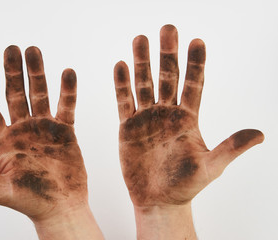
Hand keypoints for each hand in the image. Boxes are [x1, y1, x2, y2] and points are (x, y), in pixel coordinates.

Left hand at [0, 46, 102, 238]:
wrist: (61, 206)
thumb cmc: (29, 202)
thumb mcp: (0, 190)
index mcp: (4, 141)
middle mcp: (22, 130)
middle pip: (15, 95)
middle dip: (12, 72)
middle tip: (11, 49)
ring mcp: (44, 128)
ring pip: (39, 95)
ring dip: (37, 74)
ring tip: (34, 50)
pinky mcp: (65, 131)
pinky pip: (66, 106)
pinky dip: (67, 90)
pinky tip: (67, 72)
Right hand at [114, 24, 263, 238]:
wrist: (158, 200)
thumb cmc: (185, 186)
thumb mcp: (211, 167)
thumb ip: (230, 148)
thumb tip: (260, 134)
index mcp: (189, 118)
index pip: (194, 85)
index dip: (196, 64)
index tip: (197, 41)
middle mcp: (168, 113)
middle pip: (168, 78)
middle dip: (167, 54)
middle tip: (167, 29)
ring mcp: (146, 117)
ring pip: (144, 84)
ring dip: (141, 62)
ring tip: (140, 38)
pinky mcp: (128, 126)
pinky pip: (124, 101)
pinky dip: (121, 85)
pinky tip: (120, 66)